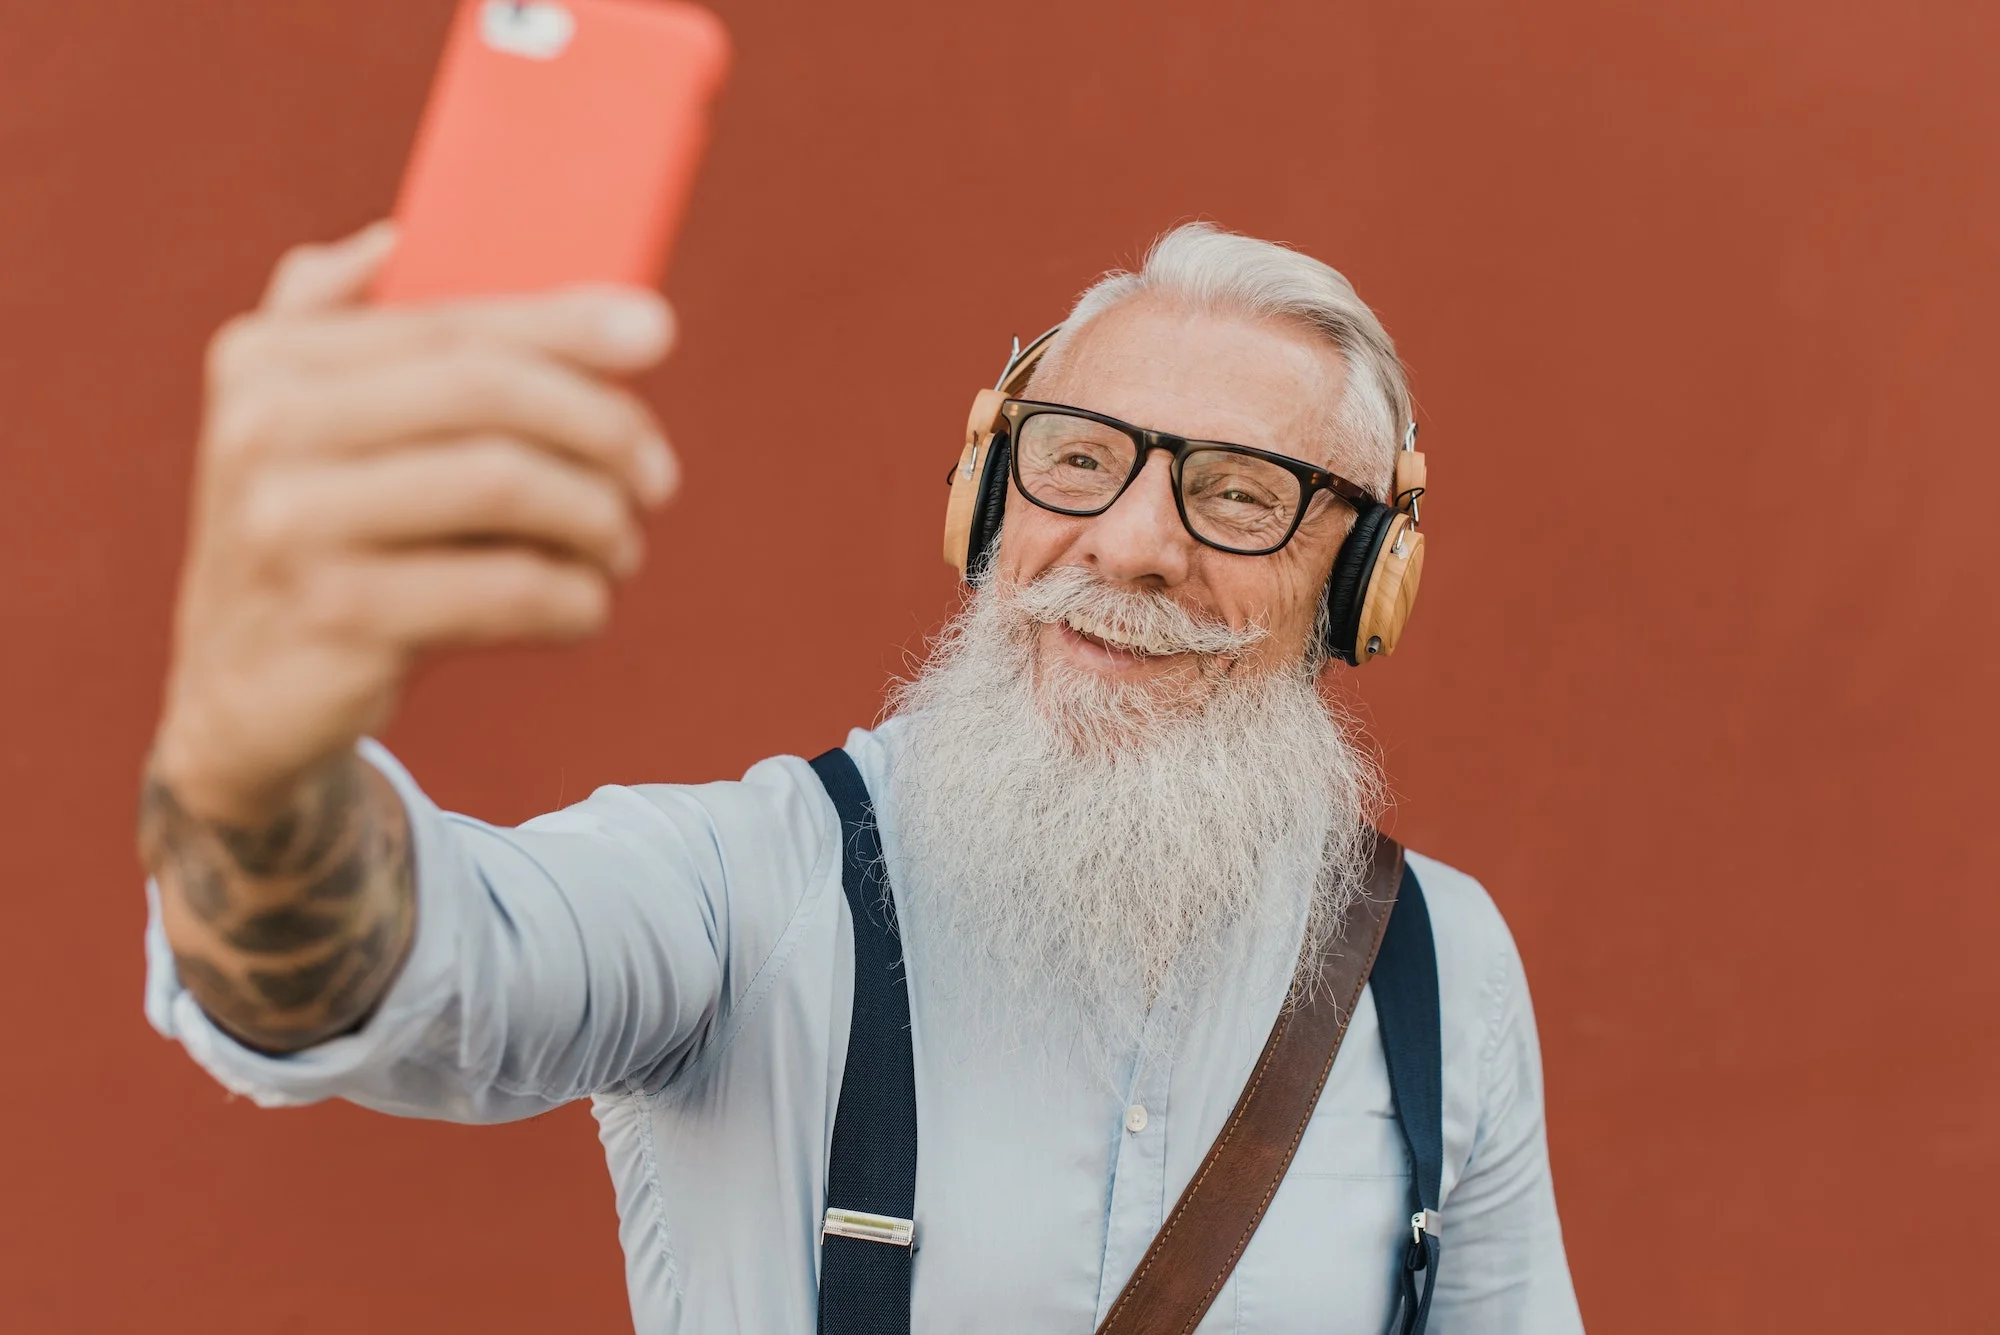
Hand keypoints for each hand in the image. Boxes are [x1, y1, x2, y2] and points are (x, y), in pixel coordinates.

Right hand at [152, 221, 677, 821]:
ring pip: (505, 486)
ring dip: (597, 517)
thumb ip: (331, 318)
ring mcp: (292, 527)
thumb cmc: (316, 535)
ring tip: (621, 545)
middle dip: (600, 425)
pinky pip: (504, 589)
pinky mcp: (337, 619)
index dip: (564, 322)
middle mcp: (265, 430)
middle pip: (487, 394)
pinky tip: (586, 605)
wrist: (240, 691)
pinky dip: (573, 597)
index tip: (658, 330)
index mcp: (268, 359)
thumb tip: (396, 239)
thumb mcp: (295, 420)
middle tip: (658, 476)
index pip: (449, 324)